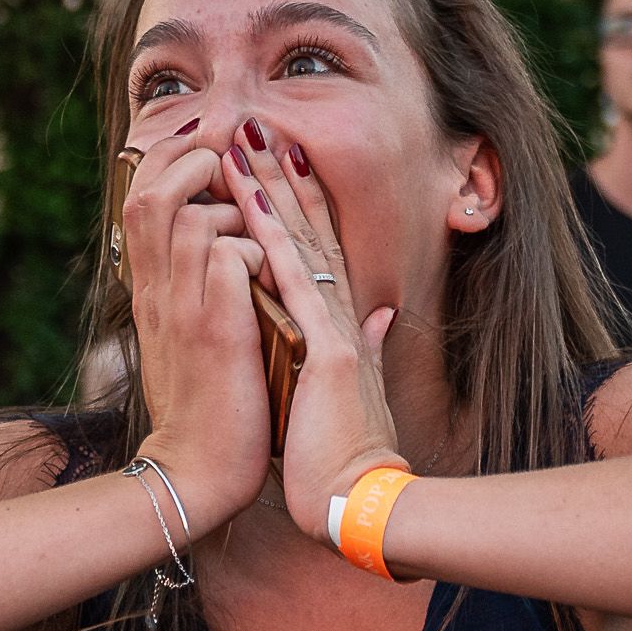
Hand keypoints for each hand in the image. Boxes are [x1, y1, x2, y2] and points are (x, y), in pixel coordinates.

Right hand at [120, 125, 272, 525]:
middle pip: (148, 191)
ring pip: (192, 214)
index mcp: (151, 291)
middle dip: (192, 162)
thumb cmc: (209, 408)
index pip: (139, 199)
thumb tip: (230, 249)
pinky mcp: (216, 330)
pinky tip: (274, 276)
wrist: (200, 472)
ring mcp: (183, 308)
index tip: (208, 147)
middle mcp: (157, 292)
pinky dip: (257, 251)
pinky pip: (230, 254)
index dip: (170, 161)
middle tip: (230, 160)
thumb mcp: (189, 340)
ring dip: (235, 211)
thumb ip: (200, 290)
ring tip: (261, 235)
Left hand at [225, 125, 406, 524]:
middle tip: (259, 126)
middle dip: (285, 178)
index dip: (302, 204)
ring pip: (301, 243)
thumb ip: (367, 351)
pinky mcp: (328, 351)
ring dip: (274, 188)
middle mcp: (343, 319)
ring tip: (250, 139)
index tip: (280, 160)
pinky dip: (270, 237)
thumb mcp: (355, 395)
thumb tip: (383, 318)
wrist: (361, 504)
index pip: (320, 253)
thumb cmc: (348, 461)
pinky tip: (248, 199)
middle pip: (312, 233)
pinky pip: (292, 280)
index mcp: (344, 330)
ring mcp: (337, 331)